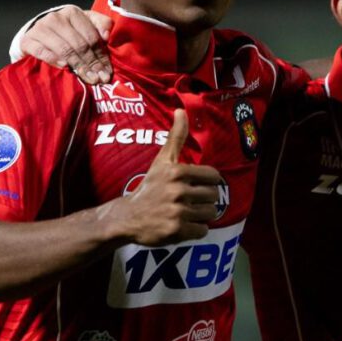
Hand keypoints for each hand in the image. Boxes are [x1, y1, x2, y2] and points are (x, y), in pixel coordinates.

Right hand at [21, 5, 113, 83]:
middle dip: (91, 64)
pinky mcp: (27, 40)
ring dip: (77, 65)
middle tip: (99, 78)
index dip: (101, 56)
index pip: (91, 37)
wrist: (40, 34)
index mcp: (73, 13)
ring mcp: (40, 28)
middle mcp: (56, 18)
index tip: (107, 71)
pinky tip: (64, 67)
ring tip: (87, 77)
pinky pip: (42, 51)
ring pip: (64, 49)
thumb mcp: (87, 24)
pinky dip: (54, 60)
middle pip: (79, 45)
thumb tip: (106, 36)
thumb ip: (102, 25)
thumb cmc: (69, 31)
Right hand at [108, 110, 223, 245]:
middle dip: (204, 200)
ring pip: (210, 214)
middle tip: (188, 202)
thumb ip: (176, 136)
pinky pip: (203, 230)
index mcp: (178, 172)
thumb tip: (181, 110)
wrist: (127, 217)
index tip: (195, 186)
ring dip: (201, 215)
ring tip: (185, 213)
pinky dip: (196, 230)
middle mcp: (178, 191)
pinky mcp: (176, 230)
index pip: (214, 177)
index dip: (208, 183)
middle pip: (214, 196)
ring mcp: (177, 211)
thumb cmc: (150, 186)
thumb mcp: (162, 160)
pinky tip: (182, 225)